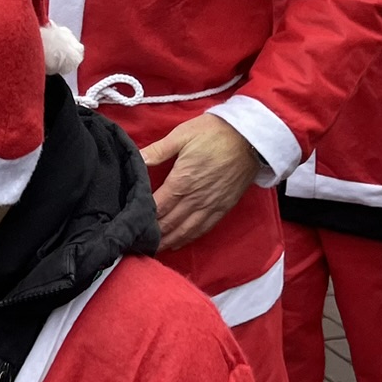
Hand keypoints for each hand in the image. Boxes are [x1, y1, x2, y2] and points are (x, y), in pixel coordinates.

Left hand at [140, 114, 262, 250]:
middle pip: (169, 223)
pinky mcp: (223, 208)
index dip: (143, 218)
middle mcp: (195, 198)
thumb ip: (157, 150)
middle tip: (137, 241)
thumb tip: (136, 159)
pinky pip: (203, 229)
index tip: (131, 224)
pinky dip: (188, 238)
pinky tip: (178, 242)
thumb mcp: (181, 135)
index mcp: (181, 181)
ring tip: (153, 248)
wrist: (250, 138)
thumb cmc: (214, 133)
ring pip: (185, 231)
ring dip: (168, 241)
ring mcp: (210, 205)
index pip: (157, 207)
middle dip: (152, 234)